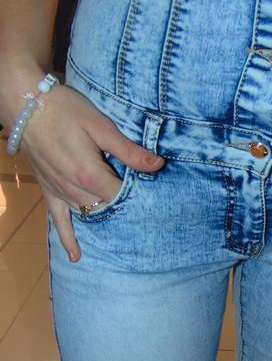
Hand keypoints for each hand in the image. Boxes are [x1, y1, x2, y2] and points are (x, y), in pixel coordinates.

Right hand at [16, 83, 164, 261]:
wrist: (26, 105)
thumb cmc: (65, 110)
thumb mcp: (101, 126)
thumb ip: (128, 151)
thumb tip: (157, 165)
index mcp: (90, 175)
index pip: (123, 197)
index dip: (140, 198)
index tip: (156, 199)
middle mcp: (74, 190)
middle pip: (107, 208)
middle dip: (125, 210)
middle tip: (146, 216)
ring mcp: (60, 193)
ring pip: (88, 214)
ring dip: (105, 220)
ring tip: (127, 232)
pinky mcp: (48, 191)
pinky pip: (58, 220)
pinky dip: (68, 238)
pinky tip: (75, 256)